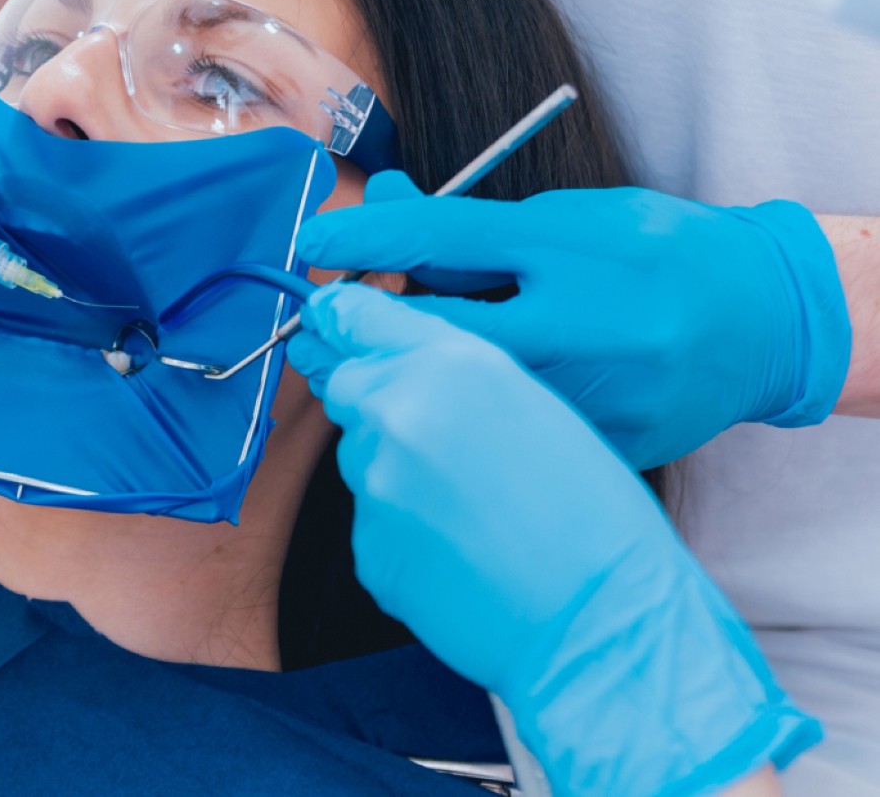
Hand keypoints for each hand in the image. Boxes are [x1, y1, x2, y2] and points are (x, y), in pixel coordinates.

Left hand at [287, 283, 818, 794]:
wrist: (601, 615)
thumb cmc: (592, 513)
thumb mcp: (533, 402)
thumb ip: (455, 375)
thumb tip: (402, 369)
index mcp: (448, 363)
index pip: (355, 315)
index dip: (339, 319)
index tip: (329, 324)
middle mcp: (397, 412)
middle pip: (346, 386)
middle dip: (375, 401)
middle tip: (437, 441)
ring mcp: (374, 483)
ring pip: (361, 458)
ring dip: (396, 471)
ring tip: (472, 508)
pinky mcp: (368, 546)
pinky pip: (373, 523)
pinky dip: (403, 532)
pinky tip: (462, 549)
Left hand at [297, 171, 851, 467]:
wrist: (762, 327)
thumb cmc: (657, 257)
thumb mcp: (569, 217)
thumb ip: (471, 224)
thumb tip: (381, 205)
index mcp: (574, 250)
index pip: (439, 238)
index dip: (360, 237)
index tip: (308, 242)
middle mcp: (580, 327)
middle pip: (426, 331)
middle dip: (356, 327)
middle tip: (317, 324)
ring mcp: (590, 399)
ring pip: (452, 400)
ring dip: (396, 384)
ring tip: (379, 368)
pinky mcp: (596, 453)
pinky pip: (495, 446)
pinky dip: (453, 431)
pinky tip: (446, 418)